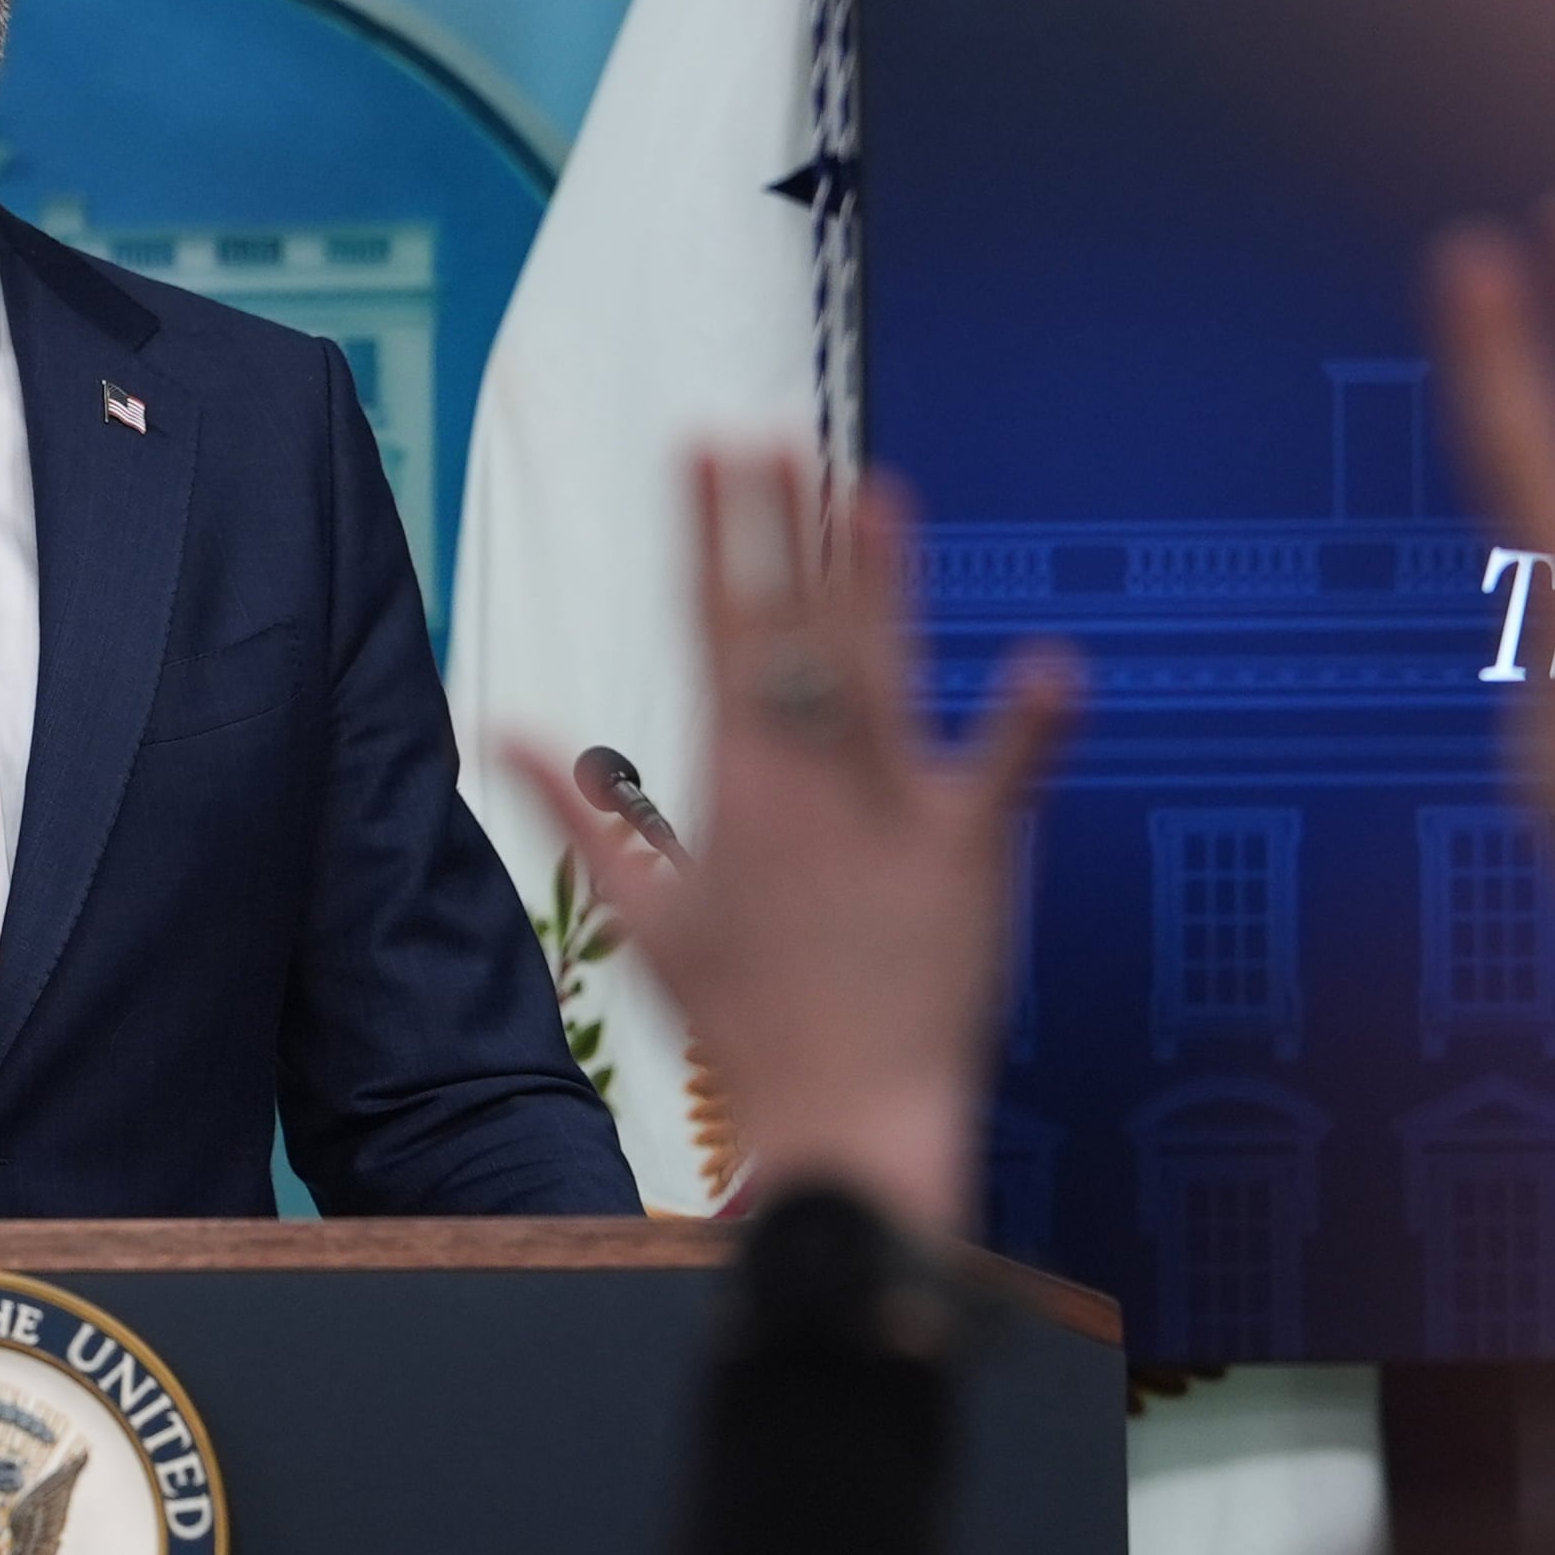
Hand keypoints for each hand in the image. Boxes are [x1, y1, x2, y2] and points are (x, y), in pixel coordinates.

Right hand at [512, 452, 1075, 1235]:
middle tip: (772, 433)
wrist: (843, 1121)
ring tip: (872, 489)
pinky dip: (1029, 723)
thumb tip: (502, 734)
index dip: (713, 531)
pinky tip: (1053, 659)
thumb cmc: (746, 1025)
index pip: (719, 627)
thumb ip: (579, 810)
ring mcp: (890, 813)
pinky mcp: (970, 856)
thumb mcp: (642, 916)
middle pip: (793, 627)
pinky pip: (1004, 776)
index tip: (703, 452)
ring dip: (877, 579)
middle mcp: (808, 782)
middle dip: (779, 523)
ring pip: (881, 670)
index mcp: (734, 786)